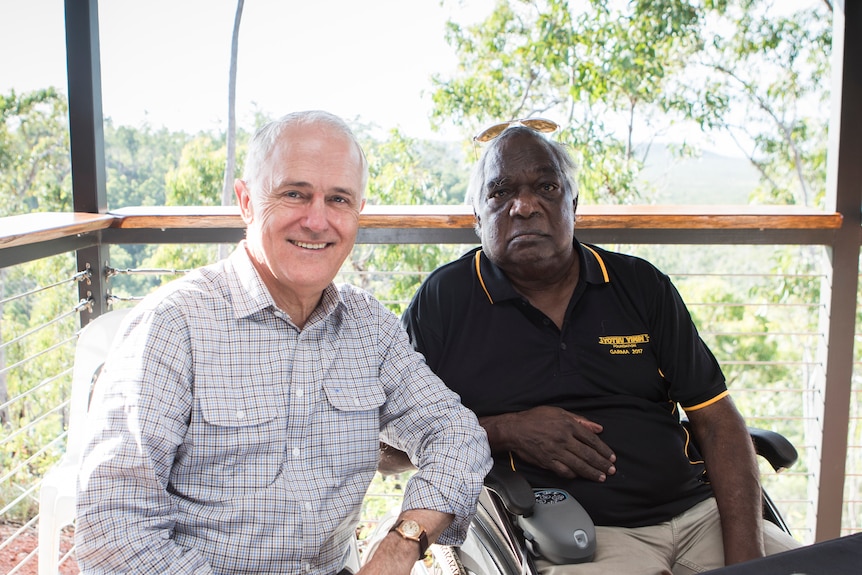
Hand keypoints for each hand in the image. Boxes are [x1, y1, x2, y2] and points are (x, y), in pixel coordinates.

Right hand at [483, 406, 615, 481]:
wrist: (514, 429)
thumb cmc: (535, 418)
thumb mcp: (559, 412)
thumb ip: (580, 420)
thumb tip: (598, 428)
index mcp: (568, 425)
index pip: (592, 440)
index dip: (604, 450)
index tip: (611, 457)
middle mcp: (564, 438)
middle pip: (588, 454)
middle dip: (602, 464)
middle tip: (611, 470)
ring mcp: (556, 451)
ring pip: (579, 464)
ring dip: (592, 472)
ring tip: (601, 477)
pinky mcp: (547, 461)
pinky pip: (564, 471)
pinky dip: (573, 474)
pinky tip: (579, 476)